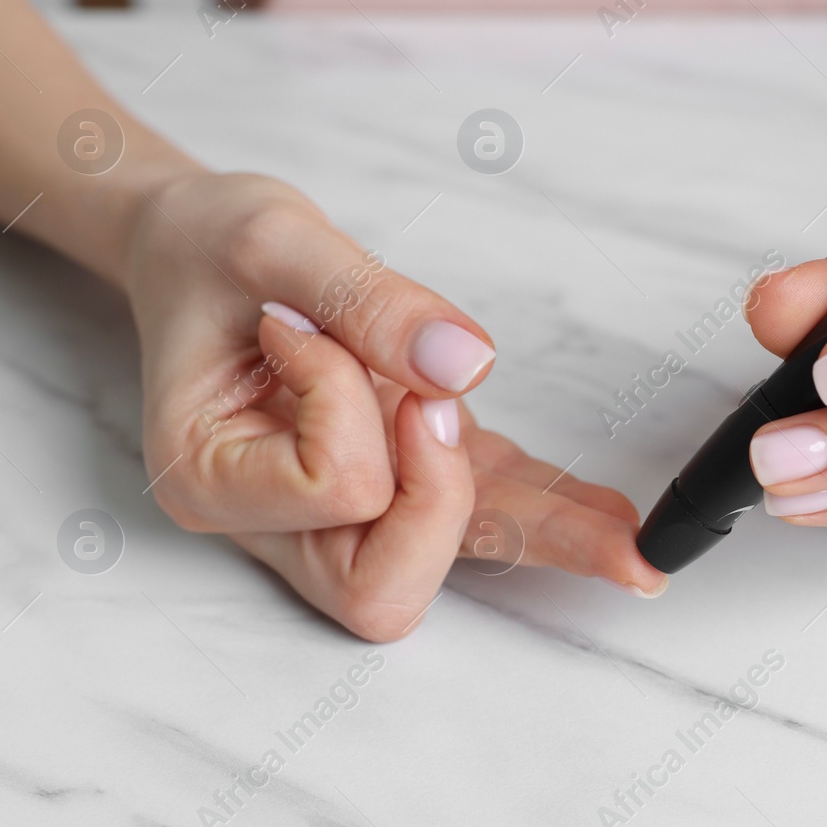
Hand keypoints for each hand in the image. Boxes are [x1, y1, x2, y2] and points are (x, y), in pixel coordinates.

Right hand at [125, 172, 664, 638]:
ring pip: (446, 564)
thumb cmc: (207, 247)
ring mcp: (334, 515)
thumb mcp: (272, 241)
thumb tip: (466, 362)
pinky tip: (608, 518)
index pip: (335, 487)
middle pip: (384, 585)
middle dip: (446, 502)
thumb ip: (367, 301)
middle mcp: (272, 523)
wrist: (198, 248)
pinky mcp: (397, 478)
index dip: (358, 407)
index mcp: (210, 479)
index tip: (313, 329)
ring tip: (628, 544)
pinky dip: (542, 510)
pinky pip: (476, 511)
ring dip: (538, 544)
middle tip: (437, 407)